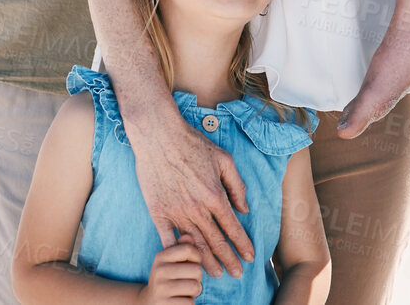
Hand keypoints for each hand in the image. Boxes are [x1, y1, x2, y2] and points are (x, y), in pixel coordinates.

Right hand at [131, 114, 252, 279]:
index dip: (243, 244)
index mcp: (214, 195)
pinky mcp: (158, 212)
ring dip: (207, 261)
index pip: (233, 227)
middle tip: (237, 274)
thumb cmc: (193, 143)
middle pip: (216, 241)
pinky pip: (168, 239)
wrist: (159, 135)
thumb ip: (237, 186)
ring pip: (194, 244)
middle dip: (228, 260)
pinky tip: (184, 262)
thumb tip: (244, 209)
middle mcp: (197, 208)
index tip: (250, 257)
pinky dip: (177, 252)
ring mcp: (176, 212)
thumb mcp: (224, 159)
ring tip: (216, 274)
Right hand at [138, 235, 204, 301]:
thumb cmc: (167, 279)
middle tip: (187, 281)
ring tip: (184, 291)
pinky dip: (189, 303)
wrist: (148, 303)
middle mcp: (159, 272)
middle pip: (196, 270)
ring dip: (194, 292)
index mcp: (161, 257)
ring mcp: (161, 289)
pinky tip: (180, 301)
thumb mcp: (171, 262)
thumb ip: (182, 247)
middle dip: (197, 278)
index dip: (197, 257)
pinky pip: (190, 303)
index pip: (188, 249)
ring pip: (195, 287)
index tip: (192, 264)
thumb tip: (189, 236)